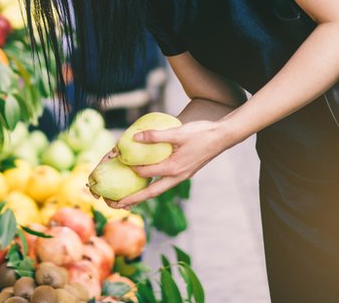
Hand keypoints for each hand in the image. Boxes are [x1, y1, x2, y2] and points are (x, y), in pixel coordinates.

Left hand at [106, 120, 231, 208]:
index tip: (117, 162)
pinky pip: (164, 183)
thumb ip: (155, 136)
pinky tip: (146, 181)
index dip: (130, 168)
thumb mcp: (177, 132)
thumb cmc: (201, 133)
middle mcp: (177, 177)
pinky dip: (153, 185)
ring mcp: (181, 176)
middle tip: (115, 205)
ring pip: (158, 190)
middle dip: (133, 200)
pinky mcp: (184, 172)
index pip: (146, 173)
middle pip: (151, 193)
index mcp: (174, 169)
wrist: (223, 137)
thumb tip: (134, 138)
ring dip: (142, 195)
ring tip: (128, 200)